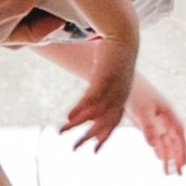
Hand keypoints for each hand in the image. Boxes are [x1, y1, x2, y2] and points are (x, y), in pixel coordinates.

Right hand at [60, 35, 139, 152]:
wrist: (124, 34)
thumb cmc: (116, 53)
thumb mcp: (110, 74)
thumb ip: (103, 86)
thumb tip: (94, 94)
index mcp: (121, 97)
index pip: (113, 122)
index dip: (104, 137)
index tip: (94, 151)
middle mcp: (119, 97)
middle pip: (103, 124)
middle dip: (88, 138)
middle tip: (74, 149)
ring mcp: (112, 88)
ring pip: (94, 113)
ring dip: (77, 125)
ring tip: (61, 131)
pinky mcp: (104, 78)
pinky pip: (91, 98)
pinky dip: (80, 109)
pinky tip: (68, 117)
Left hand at [125, 71, 185, 174]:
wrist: (122, 82)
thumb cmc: (136, 94)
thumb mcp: (142, 111)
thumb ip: (149, 128)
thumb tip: (153, 146)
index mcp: (169, 114)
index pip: (179, 135)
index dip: (182, 150)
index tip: (183, 163)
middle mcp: (166, 118)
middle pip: (175, 141)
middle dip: (177, 157)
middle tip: (179, 174)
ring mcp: (158, 121)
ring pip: (167, 142)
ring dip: (168, 156)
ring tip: (169, 172)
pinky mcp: (149, 122)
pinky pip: (158, 139)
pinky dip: (160, 149)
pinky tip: (161, 158)